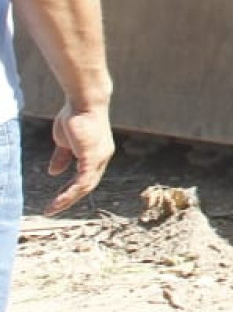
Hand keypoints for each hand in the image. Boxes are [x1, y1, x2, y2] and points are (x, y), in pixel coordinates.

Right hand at [45, 100, 113, 214]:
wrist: (83, 102)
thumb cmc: (75, 117)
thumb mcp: (65, 142)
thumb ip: (62, 157)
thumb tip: (54, 173)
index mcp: (96, 154)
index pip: (86, 177)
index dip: (71, 189)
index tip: (57, 199)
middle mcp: (102, 158)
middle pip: (87, 185)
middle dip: (69, 198)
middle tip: (53, 209)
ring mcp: (100, 158)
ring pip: (86, 187)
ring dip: (68, 200)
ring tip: (52, 209)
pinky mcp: (94, 158)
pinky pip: (83, 182)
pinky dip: (71, 193)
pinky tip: (59, 200)